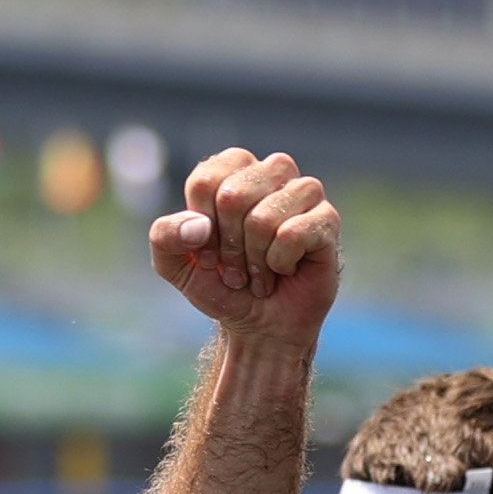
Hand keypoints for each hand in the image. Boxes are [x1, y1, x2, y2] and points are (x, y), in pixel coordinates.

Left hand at [149, 148, 339, 341]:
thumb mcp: (176, 266)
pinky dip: (280, 262)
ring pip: (264, 217)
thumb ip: (165, 238)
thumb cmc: (222, 285)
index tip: (210, 254)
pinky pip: (294, 233)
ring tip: (260, 271)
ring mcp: (303, 192)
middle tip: (236, 267)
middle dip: (228, 245)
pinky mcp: (327, 219)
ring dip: (255, 258)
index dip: (202, 228)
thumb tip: (198, 225)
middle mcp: (270, 171)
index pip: (205, 182)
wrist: (261, 324)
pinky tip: (285, 269)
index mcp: (232, 169)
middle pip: (232, 196)